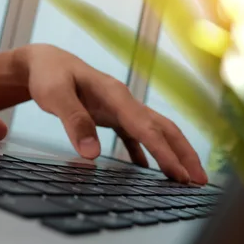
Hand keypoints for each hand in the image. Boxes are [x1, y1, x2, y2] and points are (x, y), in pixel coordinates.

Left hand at [16, 44, 206, 183]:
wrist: (44, 61)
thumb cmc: (48, 75)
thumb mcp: (55, 96)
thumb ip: (74, 122)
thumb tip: (91, 155)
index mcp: (115, 94)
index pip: (146, 127)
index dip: (164, 152)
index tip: (180, 175)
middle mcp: (124, 100)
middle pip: (163, 128)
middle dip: (184, 154)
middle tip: (200, 182)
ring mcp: (120, 108)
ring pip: (156, 131)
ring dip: (173, 153)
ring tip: (187, 179)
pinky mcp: (112, 115)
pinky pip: (136, 135)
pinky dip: (146, 152)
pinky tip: (148, 170)